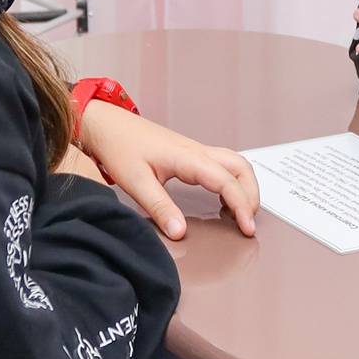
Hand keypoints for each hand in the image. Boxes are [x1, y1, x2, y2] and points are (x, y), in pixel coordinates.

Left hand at [78, 102, 259, 239]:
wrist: (107, 124)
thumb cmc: (120, 146)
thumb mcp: (136, 182)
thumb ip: (160, 208)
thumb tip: (180, 233)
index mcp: (188, 157)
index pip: (227, 181)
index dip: (242, 206)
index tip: (247, 228)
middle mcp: (197, 151)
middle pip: (241, 168)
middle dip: (251, 195)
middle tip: (248, 222)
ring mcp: (195, 150)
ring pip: (235, 163)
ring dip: (244, 186)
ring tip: (240, 213)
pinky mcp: (189, 154)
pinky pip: (222, 165)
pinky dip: (232, 182)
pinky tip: (223, 199)